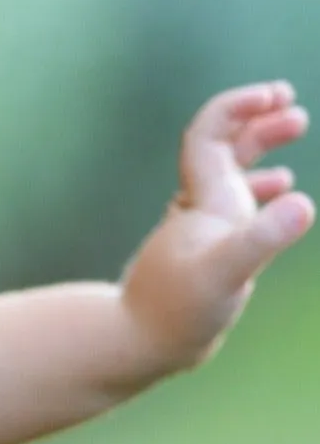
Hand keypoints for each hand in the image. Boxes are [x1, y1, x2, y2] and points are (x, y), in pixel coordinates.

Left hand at [122, 81, 312, 375]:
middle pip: (225, 145)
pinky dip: (260, 191)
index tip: (276, 94)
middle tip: (293, 105)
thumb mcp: (228, 273)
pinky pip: (235, 208)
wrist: (140, 349)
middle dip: (259, 117)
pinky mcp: (206, 255)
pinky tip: (284, 196)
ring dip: (263, 146)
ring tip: (297, 125)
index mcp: (204, 200)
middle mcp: (200, 207)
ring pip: (232, 173)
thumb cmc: (178, 312)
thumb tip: (304, 205)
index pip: (211, 132)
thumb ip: (263, 238)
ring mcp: (202, 230)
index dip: (239, 105)